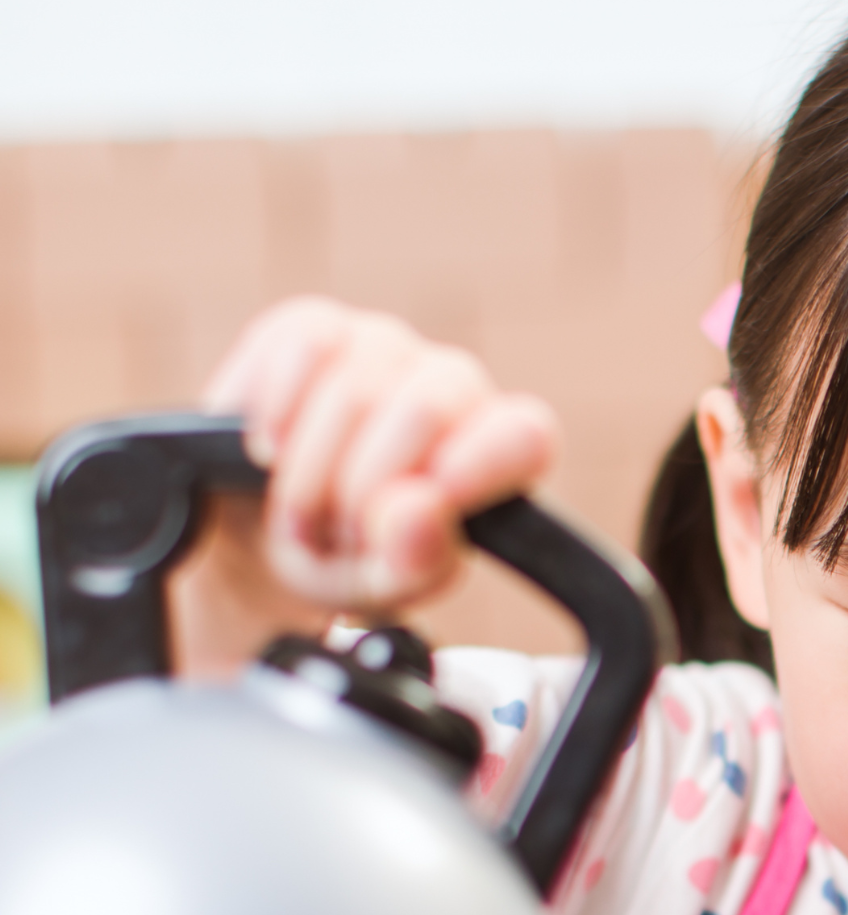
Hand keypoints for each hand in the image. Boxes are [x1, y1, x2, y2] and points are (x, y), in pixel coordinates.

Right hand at [203, 297, 559, 613]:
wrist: (255, 538)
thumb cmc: (342, 560)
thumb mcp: (379, 588)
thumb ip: (414, 563)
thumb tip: (420, 513)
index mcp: (492, 455)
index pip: (525, 436)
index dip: (484, 461)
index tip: (434, 500)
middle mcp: (451, 388)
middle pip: (427, 410)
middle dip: (364, 488)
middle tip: (338, 534)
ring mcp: (386, 349)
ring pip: (356, 389)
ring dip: (311, 472)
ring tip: (301, 509)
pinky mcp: (317, 326)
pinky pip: (308, 350)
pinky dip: (280, 415)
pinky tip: (271, 449)